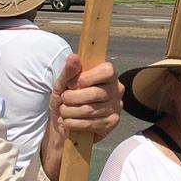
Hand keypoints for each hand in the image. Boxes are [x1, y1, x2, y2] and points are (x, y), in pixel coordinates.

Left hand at [39, 54, 122, 180]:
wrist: (64, 123)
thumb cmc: (66, 99)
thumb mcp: (63, 83)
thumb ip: (69, 71)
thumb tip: (73, 57)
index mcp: (109, 75)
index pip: (107, 71)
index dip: (86, 78)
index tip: (72, 84)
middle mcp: (117, 90)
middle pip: (94, 93)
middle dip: (71, 98)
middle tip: (64, 100)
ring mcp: (116, 107)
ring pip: (90, 110)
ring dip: (69, 112)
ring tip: (63, 112)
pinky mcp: (112, 123)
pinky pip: (90, 124)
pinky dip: (73, 124)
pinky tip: (68, 122)